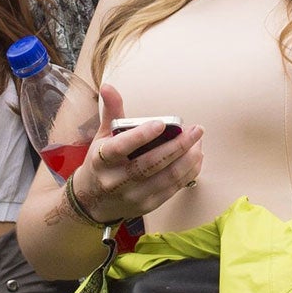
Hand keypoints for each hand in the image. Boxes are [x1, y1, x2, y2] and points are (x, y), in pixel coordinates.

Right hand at [70, 83, 204, 225]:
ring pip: (166, 178)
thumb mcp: (101, 137)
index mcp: (101, 160)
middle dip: (177, 146)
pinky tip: (197, 157)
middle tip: (196, 130)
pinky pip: (173, 188)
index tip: (161, 123)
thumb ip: (111, 112)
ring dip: (188, 159)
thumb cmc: (101, 163)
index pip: (120, 148)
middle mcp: (116, 181)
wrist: (93, 202)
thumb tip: (108, 86)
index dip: (140, 136)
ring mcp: (133, 196)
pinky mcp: (148, 205)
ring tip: (198, 142)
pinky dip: (188, 172)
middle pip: (149, 164)